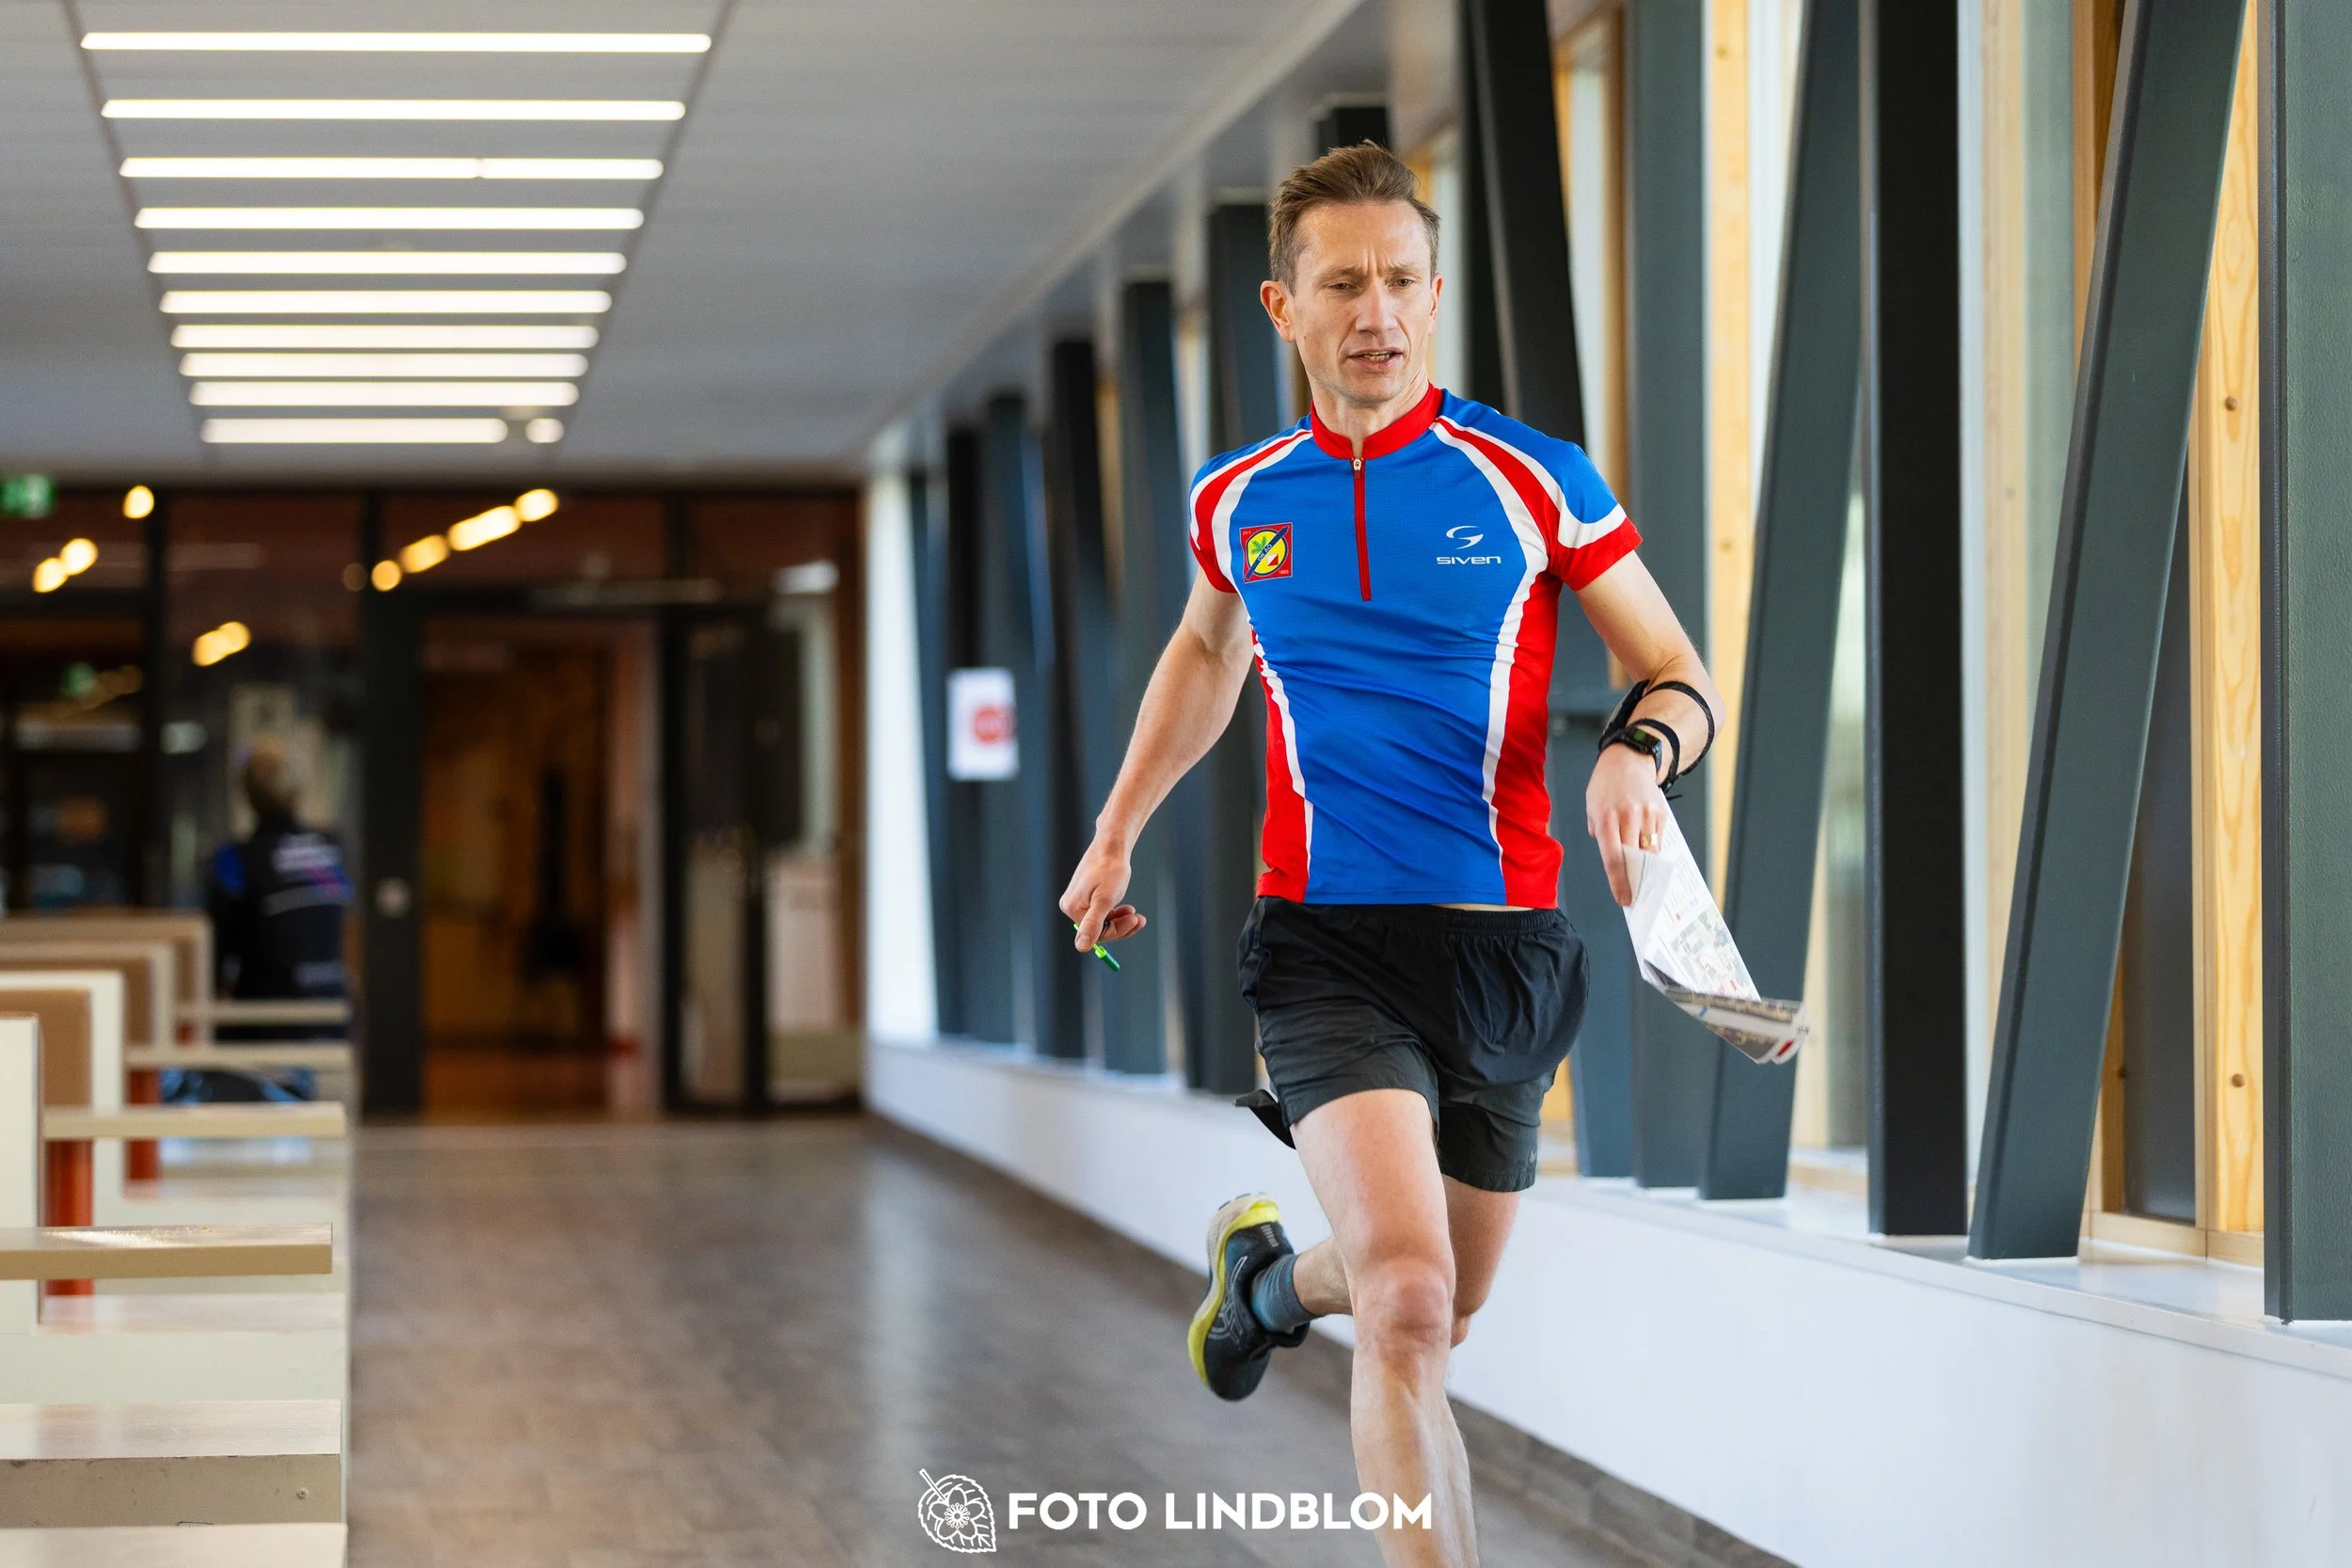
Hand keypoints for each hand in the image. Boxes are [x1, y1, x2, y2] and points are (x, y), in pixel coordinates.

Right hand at [1059, 832, 1148, 950]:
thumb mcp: (1105, 900)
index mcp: (1073, 908)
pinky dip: (1115, 912)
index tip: (1136, 919)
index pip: (1096, 933)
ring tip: (1135, 913)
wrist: (1112, 845)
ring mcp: (1077, 900)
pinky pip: (1100, 911)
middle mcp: (1070, 906)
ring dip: (1120, 920)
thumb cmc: (1110, 870)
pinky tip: (1127, 909)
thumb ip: (1093, 924)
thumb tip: (1081, 947)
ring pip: (1102, 920)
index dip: (1118, 930)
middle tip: (1140, 919)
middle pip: (1098, 928)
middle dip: (1121, 925)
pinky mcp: (1085, 895)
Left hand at [1586, 744, 1668, 907]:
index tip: (1624, 900)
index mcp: (1605, 819)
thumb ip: (1600, 834)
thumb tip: (1615, 860)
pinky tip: (1647, 847)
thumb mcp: (1592, 808)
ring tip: (1642, 875)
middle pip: (1635, 858)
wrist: (1628, 760)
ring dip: (1646, 866)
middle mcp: (1628, 817)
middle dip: (1635, 879)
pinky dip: (1653, 847)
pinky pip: (1658, 839)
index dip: (1619, 883)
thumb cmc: (1605, 787)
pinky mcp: (1661, 812)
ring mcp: (1647, 814)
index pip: (1613, 859)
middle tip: (1635, 894)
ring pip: (1651, 851)